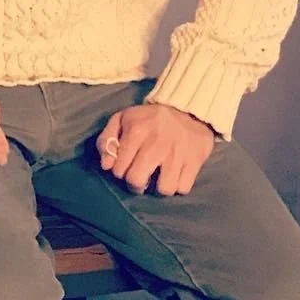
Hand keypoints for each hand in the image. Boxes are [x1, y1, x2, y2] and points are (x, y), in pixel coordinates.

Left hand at [96, 102, 215, 194]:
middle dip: (135, 185)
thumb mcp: (122, 119)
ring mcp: (177, 154)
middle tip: (140, 179)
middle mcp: (155, 144)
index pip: (119, 169)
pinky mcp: (195, 161)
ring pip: (164, 189)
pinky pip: (183, 188)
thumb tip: (105, 166)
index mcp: (135, 132)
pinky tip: (174, 175)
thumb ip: (107, 140)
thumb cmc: (149, 119)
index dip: (119, 172)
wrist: (186, 110)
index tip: (125, 167)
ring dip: (159, 188)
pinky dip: (178, 186)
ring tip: (159, 178)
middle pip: (137, 181)